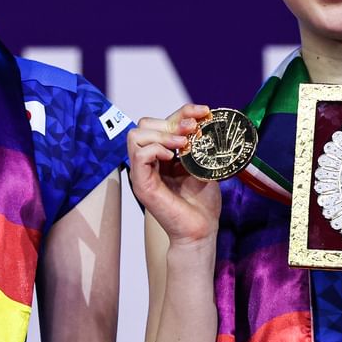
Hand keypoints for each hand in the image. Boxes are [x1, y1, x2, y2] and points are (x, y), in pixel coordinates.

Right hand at [127, 103, 221, 244]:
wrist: (200, 229)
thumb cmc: (202, 203)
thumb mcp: (204, 166)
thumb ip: (200, 145)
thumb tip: (206, 120)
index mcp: (163, 156)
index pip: (162, 122)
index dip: (183, 111)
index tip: (204, 112)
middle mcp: (149, 162)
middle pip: (144, 124)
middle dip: (171, 121)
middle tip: (192, 132)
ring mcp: (142, 173)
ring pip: (136, 135)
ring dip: (163, 134)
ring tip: (183, 145)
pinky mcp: (142, 184)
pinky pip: (139, 154)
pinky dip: (156, 149)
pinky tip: (173, 158)